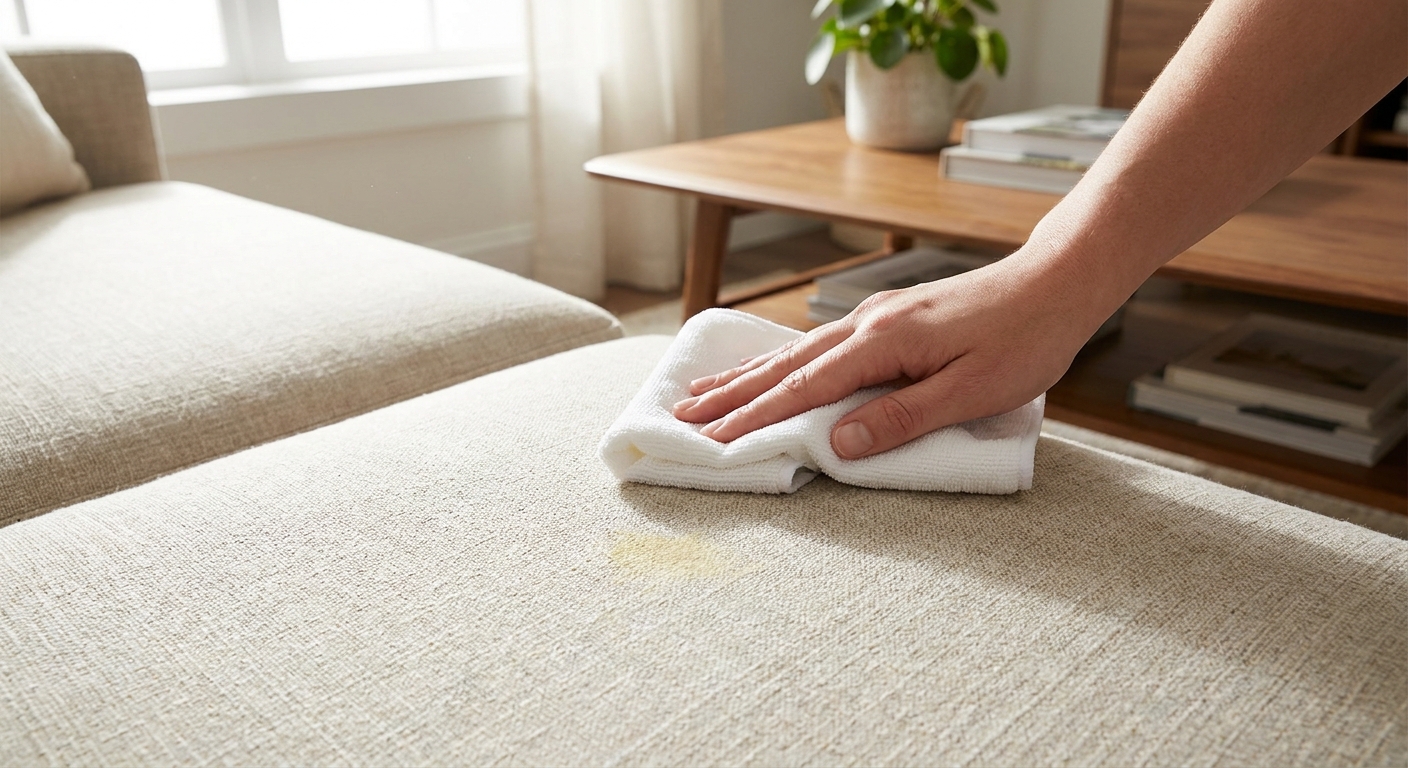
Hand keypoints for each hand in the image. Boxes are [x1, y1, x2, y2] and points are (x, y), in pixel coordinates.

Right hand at [671, 253, 1111, 457]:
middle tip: (682, 417)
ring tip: (703, 390)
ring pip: (795, 352)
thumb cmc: (1024, 339)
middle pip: (784, 366)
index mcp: (883, 344)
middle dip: (730, 396)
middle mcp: (867, 325)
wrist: (1056, 282)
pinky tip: (769, 366)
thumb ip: (902, 418)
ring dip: (747, 375)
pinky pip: (818, 344)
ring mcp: (875, 318)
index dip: (754, 419)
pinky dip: (781, 359)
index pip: (803, 390)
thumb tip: (837, 444)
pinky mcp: (888, 319)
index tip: (712, 442)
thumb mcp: (970, 390)